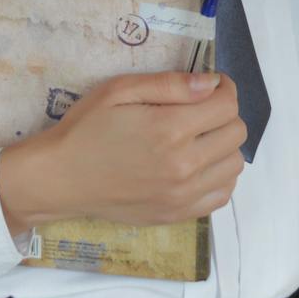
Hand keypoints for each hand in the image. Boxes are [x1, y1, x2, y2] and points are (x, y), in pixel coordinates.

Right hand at [37, 71, 246, 226]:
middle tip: (200, 109)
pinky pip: (222, 194)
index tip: (210, 86)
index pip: (227, 104)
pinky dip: (219, 175)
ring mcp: (183, 194)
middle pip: (237, 132)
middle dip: (224, 113)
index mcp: (169, 128)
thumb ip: (170, 84)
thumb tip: (211, 83)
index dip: (223, 88)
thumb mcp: (120, 90)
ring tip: (199, 137)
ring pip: (235, 164)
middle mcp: (183, 165)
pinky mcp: (178, 214)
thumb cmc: (86, 128)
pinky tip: (198, 164)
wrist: (62, 178)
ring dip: (224, 145)